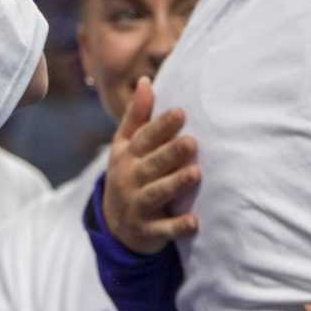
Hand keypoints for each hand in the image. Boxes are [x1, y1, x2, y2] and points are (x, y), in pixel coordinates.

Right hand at [101, 78, 198, 254]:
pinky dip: (178, 227)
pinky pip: (163, 229)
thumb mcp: (125, 146)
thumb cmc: (128, 174)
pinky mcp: (147, 230)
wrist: (115, 225)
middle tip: (192, 142)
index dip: (161, 126)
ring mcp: (137, 205)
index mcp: (126, 155)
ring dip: (175, 184)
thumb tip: (146, 80)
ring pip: (157, 194)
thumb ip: (137, 116)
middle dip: (171, 153)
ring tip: (195, 174)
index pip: (143, 138)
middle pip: (151, 164)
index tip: (181, 113)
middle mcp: (129, 179)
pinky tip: (195, 222)